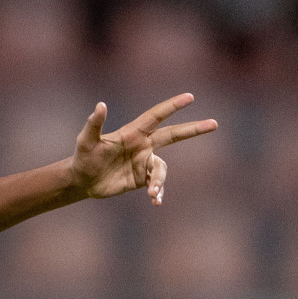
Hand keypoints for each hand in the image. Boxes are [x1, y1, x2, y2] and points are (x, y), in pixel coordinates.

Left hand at [72, 93, 217, 205]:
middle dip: (193, 129)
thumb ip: (94, 124)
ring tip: (153, 193)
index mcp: (133, 133)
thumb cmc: (83, 157)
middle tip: (214, 124)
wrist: (83, 181)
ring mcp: (144, 162)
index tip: (190, 97)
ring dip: (159, 181)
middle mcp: (143, 145)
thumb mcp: (86, 141)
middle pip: (173, 135)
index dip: (172, 106)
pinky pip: (156, 185)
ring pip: (161, 169)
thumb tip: (100, 105)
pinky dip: (158, 192)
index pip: (156, 116)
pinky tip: (156, 201)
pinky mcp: (141, 179)